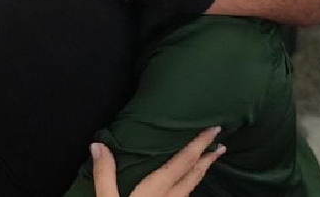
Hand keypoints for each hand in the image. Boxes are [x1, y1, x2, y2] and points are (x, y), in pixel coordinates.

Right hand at [93, 127, 225, 196]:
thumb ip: (105, 175)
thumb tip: (98, 144)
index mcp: (155, 191)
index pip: (182, 162)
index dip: (198, 144)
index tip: (214, 129)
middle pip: (193, 175)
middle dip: (207, 158)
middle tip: (221, 144)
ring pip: (191, 189)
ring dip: (201, 172)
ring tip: (209, 160)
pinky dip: (189, 188)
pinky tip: (186, 188)